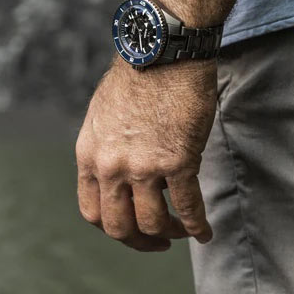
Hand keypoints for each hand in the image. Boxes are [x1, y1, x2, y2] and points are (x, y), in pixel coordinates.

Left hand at [76, 57, 216, 251]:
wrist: (161, 51)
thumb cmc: (136, 78)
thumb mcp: (102, 116)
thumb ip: (105, 150)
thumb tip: (121, 173)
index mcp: (89, 155)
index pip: (91, 211)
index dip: (112, 228)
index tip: (130, 229)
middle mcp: (110, 166)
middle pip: (118, 226)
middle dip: (139, 242)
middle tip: (156, 242)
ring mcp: (143, 166)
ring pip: (153, 224)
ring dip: (170, 234)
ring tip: (182, 230)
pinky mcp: (177, 161)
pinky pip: (189, 208)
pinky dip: (198, 226)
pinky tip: (205, 231)